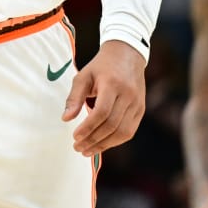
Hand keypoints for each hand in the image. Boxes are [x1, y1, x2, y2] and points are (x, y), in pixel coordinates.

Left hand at [62, 39, 146, 155]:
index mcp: (112, 85)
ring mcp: (137, 104)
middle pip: (112, 125)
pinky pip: (129, 131)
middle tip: (77, 148)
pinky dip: (115, 141)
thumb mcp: (83, 76)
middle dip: (93, 139)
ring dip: (104, 144)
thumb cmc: (101, 67)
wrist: (127, 56)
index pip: (102, 112)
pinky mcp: (141, 110)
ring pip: (123, 131)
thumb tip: (66, 119)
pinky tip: (101, 144)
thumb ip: (74, 97)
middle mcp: (128, 96)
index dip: (88, 127)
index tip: (74, 136)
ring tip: (87, 150)